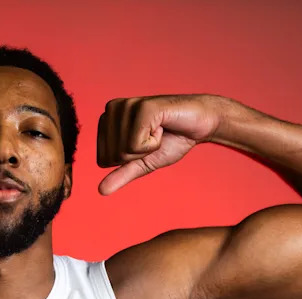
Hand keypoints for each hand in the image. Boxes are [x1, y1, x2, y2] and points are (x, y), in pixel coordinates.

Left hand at [97, 94, 222, 195]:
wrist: (200, 124)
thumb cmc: (172, 140)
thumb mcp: (143, 162)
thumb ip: (122, 174)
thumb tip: (101, 191)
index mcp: (107, 120)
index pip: (103, 160)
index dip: (129, 160)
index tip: (144, 144)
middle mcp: (112, 109)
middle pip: (113, 156)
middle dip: (138, 154)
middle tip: (154, 137)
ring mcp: (127, 105)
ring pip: (124, 150)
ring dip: (148, 147)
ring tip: (159, 130)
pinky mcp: (143, 106)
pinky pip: (137, 143)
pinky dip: (155, 142)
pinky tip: (163, 126)